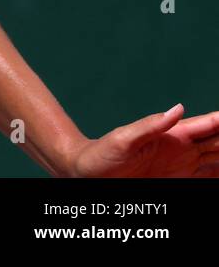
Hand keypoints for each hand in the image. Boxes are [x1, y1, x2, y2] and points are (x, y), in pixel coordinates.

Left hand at [66, 105, 218, 176]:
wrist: (84, 174)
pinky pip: (209, 178)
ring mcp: (183, 166)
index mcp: (173, 136)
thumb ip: (149, 125)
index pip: (210, 127)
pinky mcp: (179, 181)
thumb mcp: (122, 140)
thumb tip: (178, 109)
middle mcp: (183, 150)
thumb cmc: (100, 155)